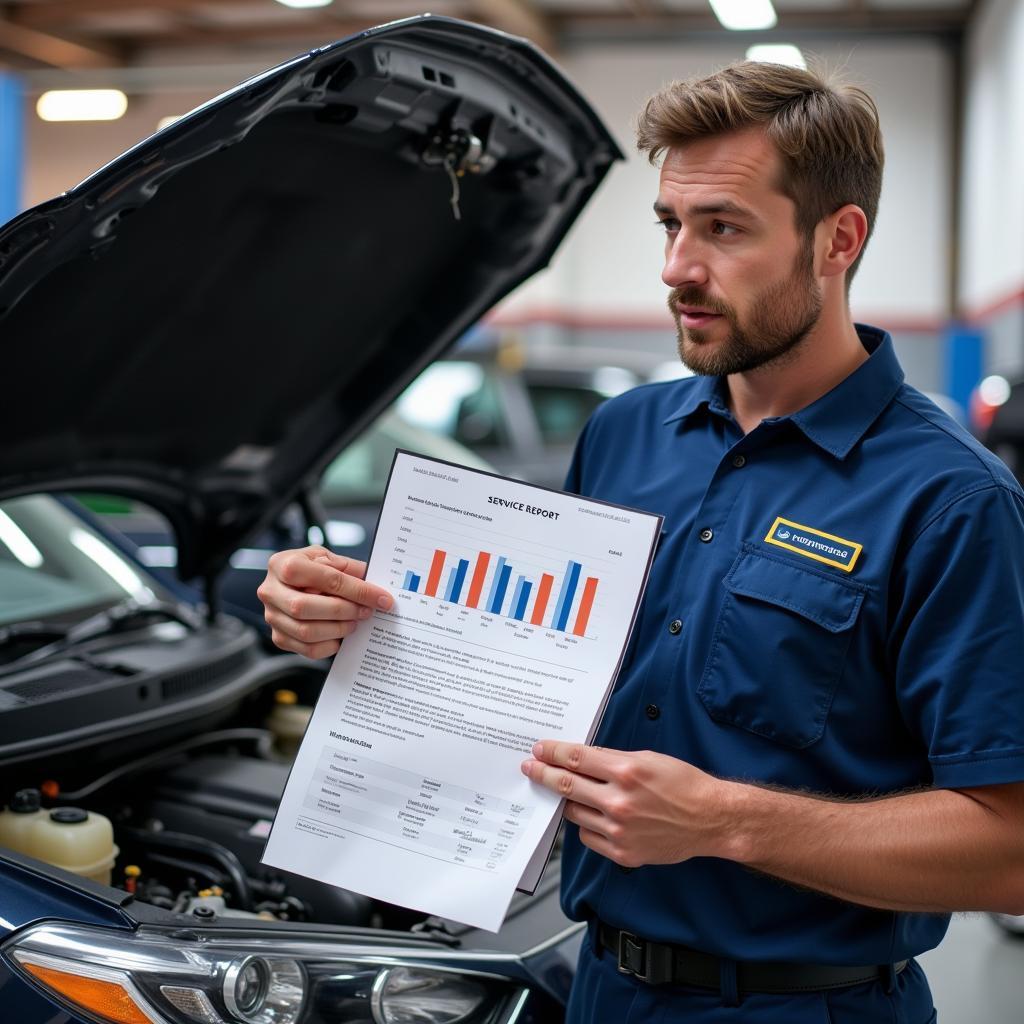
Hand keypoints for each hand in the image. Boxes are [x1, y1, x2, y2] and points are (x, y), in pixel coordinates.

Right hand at [257, 545, 393, 658]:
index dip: (357, 590)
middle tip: (366, 611)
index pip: (326, 579)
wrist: (288, 581)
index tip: (381, 598)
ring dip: (338, 629)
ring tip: (354, 622)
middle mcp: (270, 591)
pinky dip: (330, 645)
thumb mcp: (327, 558)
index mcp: (284, 564)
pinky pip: (307, 649)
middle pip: (307, 607)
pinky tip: (340, 635)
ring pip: (306, 632)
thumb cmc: (309, 568)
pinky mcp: (278, 637)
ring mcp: (272, 616)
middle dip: (344, 611)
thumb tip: (376, 586)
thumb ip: (349, 569)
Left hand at [521, 741, 732, 867]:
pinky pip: (588, 837)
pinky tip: (596, 816)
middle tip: (530, 768)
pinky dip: (588, 824)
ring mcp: (619, 830)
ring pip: (575, 813)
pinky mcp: (623, 852)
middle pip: (567, 786)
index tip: (539, 750)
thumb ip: (612, 760)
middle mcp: (620, 801)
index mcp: (627, 771)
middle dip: (544, 774)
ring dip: (569, 801)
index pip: (577, 759)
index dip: (553, 753)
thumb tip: (580, 760)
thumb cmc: (683, 784)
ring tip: (571, 793)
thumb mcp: (647, 759)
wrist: (709, 819)